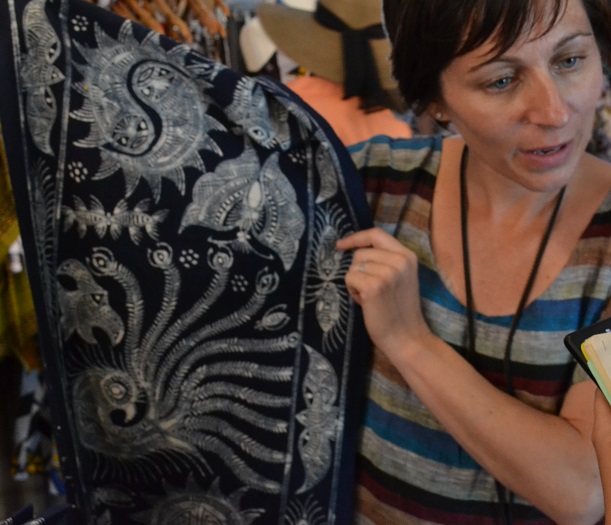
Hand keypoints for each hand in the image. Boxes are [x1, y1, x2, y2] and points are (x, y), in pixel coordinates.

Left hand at [336, 227, 431, 364]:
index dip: (356, 238)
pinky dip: (352, 291)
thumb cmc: (399, 309)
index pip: (376, 234)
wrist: (406, 337)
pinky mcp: (374, 286)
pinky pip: (349, 278)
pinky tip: (365, 303)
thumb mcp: (400, 277)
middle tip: (371, 290)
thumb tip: (354, 250)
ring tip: (370, 297)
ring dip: (355, 282)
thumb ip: (385, 260)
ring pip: (353, 267)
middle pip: (361, 253)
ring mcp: (387, 273)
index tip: (341, 245)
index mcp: (407, 256)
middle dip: (358, 270)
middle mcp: (399, 261)